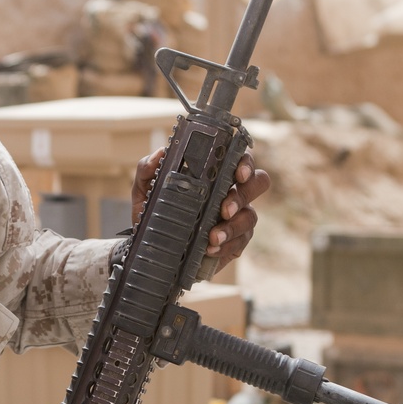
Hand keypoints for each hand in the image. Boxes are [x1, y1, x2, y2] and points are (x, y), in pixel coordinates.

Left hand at [131, 148, 269, 268]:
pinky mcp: (235, 242)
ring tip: (213, 237)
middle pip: (258, 183)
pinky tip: (211, 249)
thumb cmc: (153, 211)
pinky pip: (240, 242)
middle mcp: (231, 192)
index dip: (245, 164)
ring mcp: (237, 218)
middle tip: (225, 209)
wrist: (150, 246)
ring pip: (250, 217)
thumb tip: (159, 154)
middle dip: (244, 194)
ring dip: (233, 226)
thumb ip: (147, 169)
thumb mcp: (144, 189)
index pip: (240, 160)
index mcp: (215, 174)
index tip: (238, 174)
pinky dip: (227, 245)